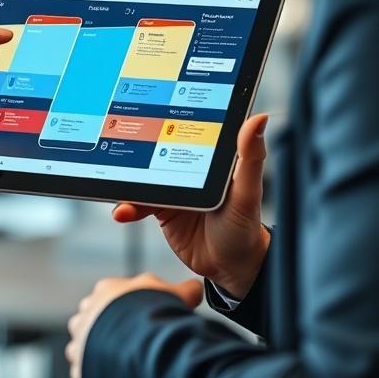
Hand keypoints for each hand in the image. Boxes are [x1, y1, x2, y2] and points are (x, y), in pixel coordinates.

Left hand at [66, 273, 202, 377]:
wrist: (138, 341)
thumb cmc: (154, 313)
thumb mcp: (176, 294)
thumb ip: (184, 289)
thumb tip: (195, 287)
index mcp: (106, 289)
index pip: (112, 294)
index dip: (130, 306)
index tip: (144, 317)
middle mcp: (87, 310)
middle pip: (94, 317)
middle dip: (110, 327)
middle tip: (132, 340)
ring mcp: (80, 337)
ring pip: (85, 343)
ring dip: (98, 349)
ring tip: (121, 358)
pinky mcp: (79, 362)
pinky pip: (85, 366)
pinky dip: (97, 368)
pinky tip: (114, 370)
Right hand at [112, 113, 270, 299]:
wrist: (231, 267)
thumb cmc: (247, 227)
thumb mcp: (249, 192)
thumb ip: (250, 157)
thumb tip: (258, 119)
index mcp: (209, 157)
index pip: (186, 130)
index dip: (167, 117)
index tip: (148, 109)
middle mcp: (189, 169)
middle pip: (157, 151)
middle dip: (136, 150)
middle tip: (123, 151)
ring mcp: (173, 188)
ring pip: (143, 177)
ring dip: (128, 182)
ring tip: (120, 189)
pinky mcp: (161, 209)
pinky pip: (138, 203)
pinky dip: (128, 206)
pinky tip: (123, 212)